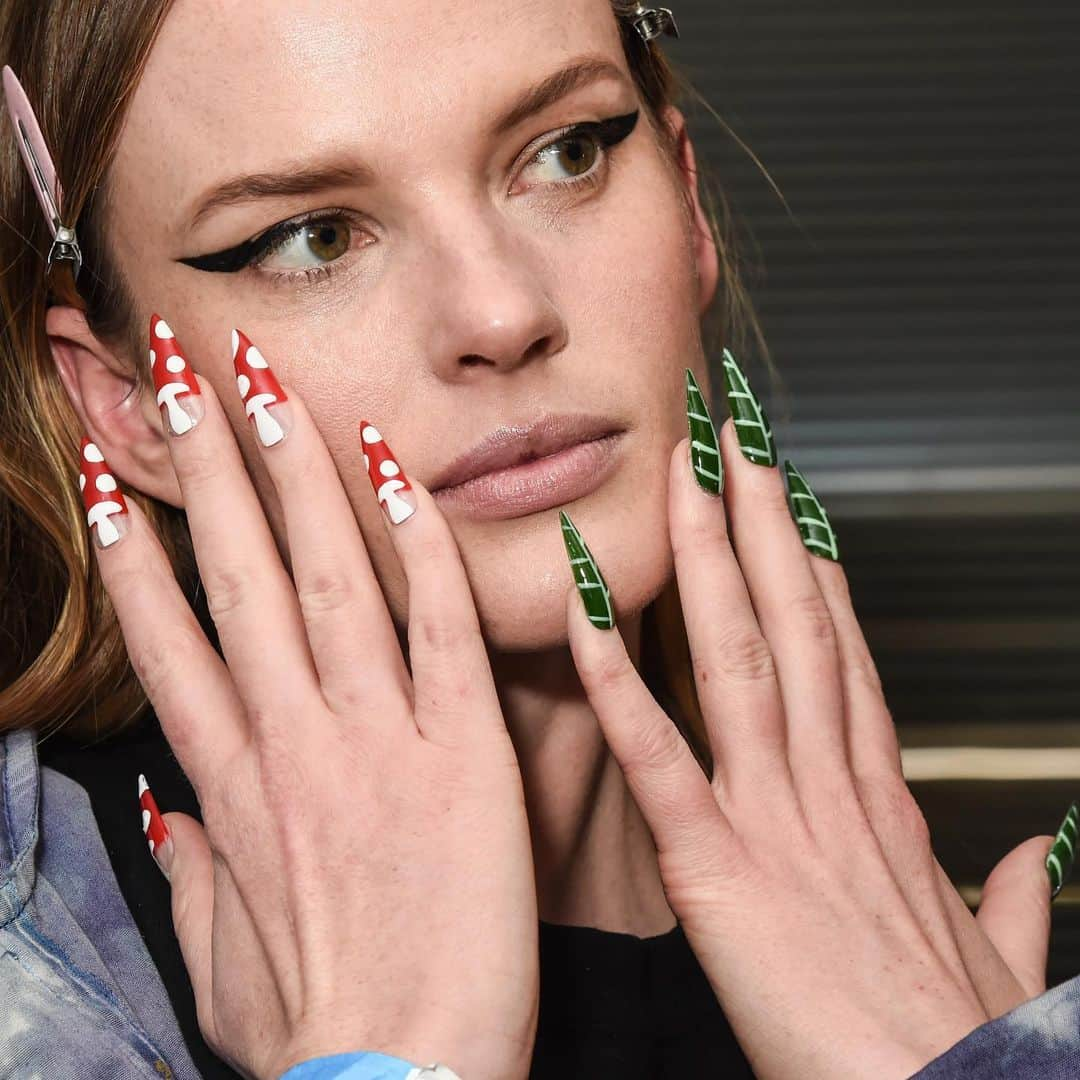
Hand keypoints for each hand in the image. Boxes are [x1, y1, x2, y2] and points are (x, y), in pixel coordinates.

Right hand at [85, 323, 537, 1079]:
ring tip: (265, 386)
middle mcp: (296, 740)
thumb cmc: (317, 1026)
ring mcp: (380, 738)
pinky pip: (438, 625)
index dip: (140, 549)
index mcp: (235, 787)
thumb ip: (190, 871)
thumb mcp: (223, 959)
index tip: (121, 472)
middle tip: (181, 372)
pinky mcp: (467, 751)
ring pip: (326, 578)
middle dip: (207, 468)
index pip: (171, 639)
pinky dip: (415, 545)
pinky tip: (391, 471)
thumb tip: (160, 808)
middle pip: (239, 578)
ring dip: (292, 475)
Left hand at [566, 391, 1055, 1078]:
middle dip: (763, 524)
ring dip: (709, 560)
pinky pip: (659, 756)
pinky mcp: (719, 870)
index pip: (844, 656)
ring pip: (739, 658)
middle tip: (730, 437)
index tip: (792, 503)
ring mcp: (776, 818)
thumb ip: (1014, 891)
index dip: (814, 571)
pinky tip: (588, 607)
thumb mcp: (994, 953)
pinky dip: (619, 677)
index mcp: (879, 801)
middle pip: (795, 625)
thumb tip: (1042, 851)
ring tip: (685, 476)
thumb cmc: (954, 1043)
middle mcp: (829, 786)